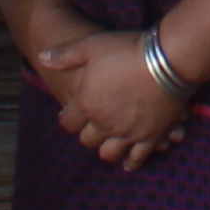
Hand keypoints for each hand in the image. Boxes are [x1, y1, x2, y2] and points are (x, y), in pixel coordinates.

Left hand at [29, 30, 187, 168]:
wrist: (167, 60)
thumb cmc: (127, 50)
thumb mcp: (92, 46)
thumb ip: (66, 55)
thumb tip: (42, 58)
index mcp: (87, 104)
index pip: (67, 122)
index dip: (68, 117)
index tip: (71, 113)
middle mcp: (105, 124)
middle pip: (88, 140)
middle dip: (88, 133)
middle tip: (93, 125)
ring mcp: (128, 133)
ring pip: (110, 153)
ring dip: (107, 149)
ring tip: (109, 143)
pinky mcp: (150, 136)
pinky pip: (138, 157)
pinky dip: (132, 162)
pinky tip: (129, 163)